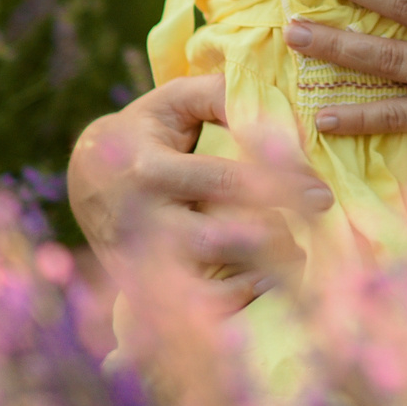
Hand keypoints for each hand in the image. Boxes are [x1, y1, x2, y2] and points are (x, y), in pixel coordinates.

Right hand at [65, 73, 328, 312]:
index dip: (279, 187)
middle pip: (218, 241)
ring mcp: (141, 262)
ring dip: (259, 277)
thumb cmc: (146, 130)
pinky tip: (264, 281)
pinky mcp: (143, 289)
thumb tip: (278, 112)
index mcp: (151, 170)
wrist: (84, 174)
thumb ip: (222, 95)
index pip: (225, 182)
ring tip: (295, 259)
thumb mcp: (175, 100)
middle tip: (315, 231)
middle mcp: (144, 222)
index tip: (322, 197)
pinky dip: (233, 302)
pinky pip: (193, 310)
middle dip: (275, 240)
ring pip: (206, 285)